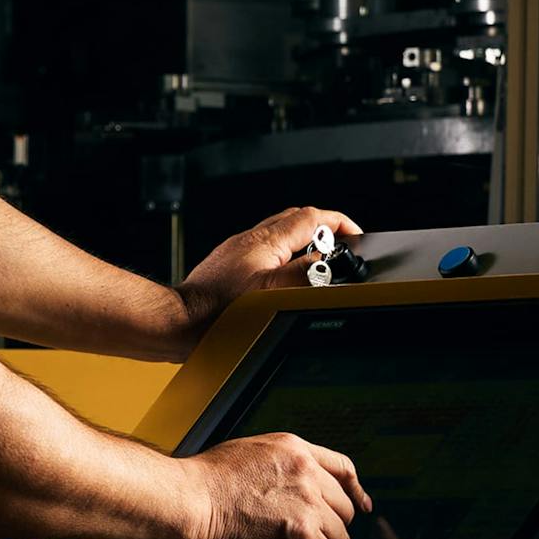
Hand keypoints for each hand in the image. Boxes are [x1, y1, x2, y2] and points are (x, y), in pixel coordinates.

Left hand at [176, 206, 363, 344]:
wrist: (182, 322)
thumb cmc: (218, 311)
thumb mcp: (270, 292)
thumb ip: (302, 274)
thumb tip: (326, 262)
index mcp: (265, 241)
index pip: (310, 217)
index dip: (338, 222)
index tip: (355, 234)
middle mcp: (251, 240)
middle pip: (296, 220)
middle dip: (324, 229)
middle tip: (340, 246)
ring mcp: (239, 251)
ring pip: (280, 234)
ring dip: (304, 242)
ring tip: (318, 263)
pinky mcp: (230, 265)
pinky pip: (265, 250)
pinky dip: (284, 256)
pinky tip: (286, 277)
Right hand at [179, 433, 372, 538]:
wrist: (188, 502)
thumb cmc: (204, 483)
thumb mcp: (250, 453)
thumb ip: (280, 466)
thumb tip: (290, 488)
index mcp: (294, 451)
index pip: (343, 468)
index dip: (356, 491)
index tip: (362, 506)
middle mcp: (307, 476)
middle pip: (345, 509)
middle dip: (328, 528)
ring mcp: (307, 507)